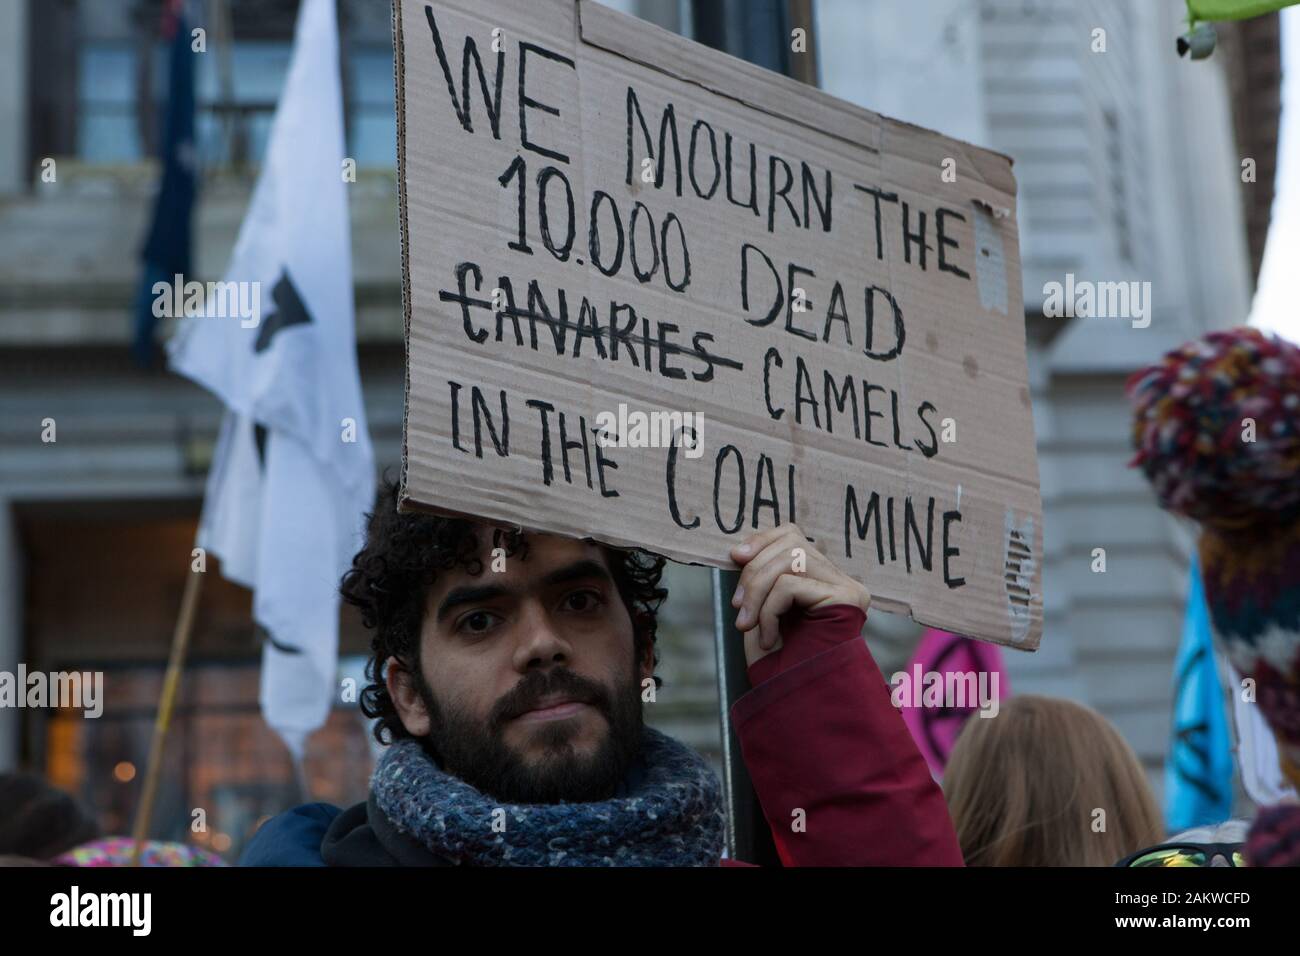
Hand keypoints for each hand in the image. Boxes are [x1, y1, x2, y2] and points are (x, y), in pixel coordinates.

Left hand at [729, 523, 870, 667]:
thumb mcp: (761, 611)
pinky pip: (791, 585)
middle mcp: (840, 579)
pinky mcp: (848, 599)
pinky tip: (769, 639)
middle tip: (738, 609)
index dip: (762, 539)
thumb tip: (740, 548)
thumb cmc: (779, 663)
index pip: (793, 535)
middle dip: (753, 573)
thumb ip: (759, 577)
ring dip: (758, 592)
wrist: (796, 704)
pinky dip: (769, 611)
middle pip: (789, 544)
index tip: (735, 556)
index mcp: (820, 579)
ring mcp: (848, 588)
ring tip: (748, 625)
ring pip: (789, 560)